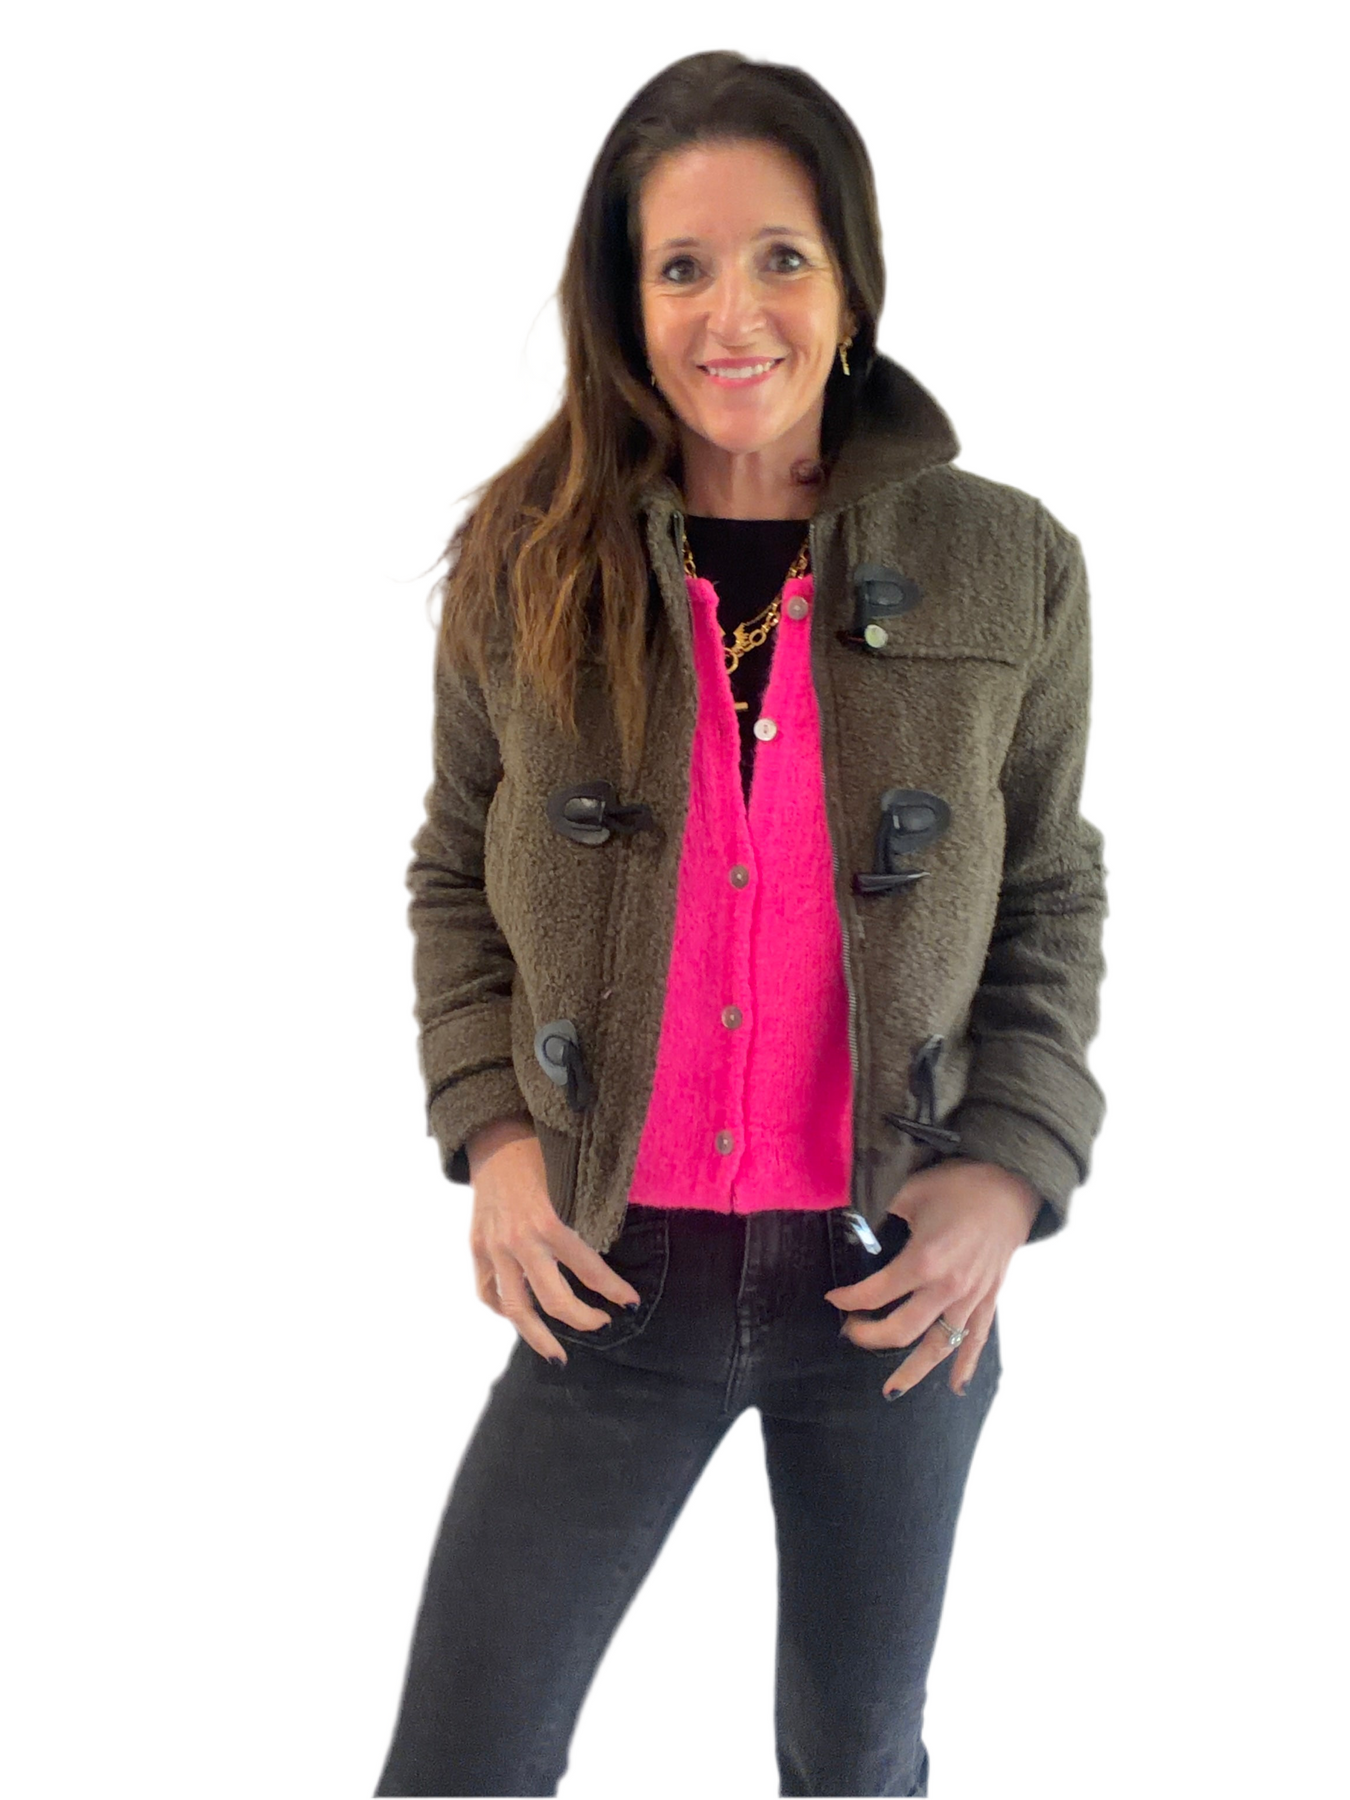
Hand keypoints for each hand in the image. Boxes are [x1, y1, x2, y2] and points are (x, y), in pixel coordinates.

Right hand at [466, 1119, 640, 1365]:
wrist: (493, 1137)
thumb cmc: (539, 1153)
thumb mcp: (569, 1180)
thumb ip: (585, 1216)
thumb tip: (614, 1249)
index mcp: (548, 1222)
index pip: (589, 1269)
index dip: (613, 1290)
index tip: (629, 1304)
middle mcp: (519, 1241)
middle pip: (553, 1300)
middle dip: (582, 1320)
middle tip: (601, 1325)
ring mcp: (494, 1248)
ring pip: (516, 1308)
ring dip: (538, 1336)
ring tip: (556, 1356)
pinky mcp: (476, 1248)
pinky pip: (488, 1292)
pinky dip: (504, 1309)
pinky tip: (521, 1317)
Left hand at [823, 1159, 1040, 1398]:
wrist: (1010, 1185)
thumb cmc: (960, 1185)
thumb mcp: (911, 1192)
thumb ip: (881, 1213)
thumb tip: (856, 1226)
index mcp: (924, 1261)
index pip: (875, 1293)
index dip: (848, 1299)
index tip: (833, 1298)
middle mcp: (947, 1288)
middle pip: (901, 1330)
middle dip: (869, 1337)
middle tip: (851, 1332)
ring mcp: (970, 1298)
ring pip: (938, 1347)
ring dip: (912, 1371)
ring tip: (890, 1391)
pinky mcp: (988, 1299)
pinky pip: (977, 1340)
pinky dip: (966, 1365)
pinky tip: (956, 1387)